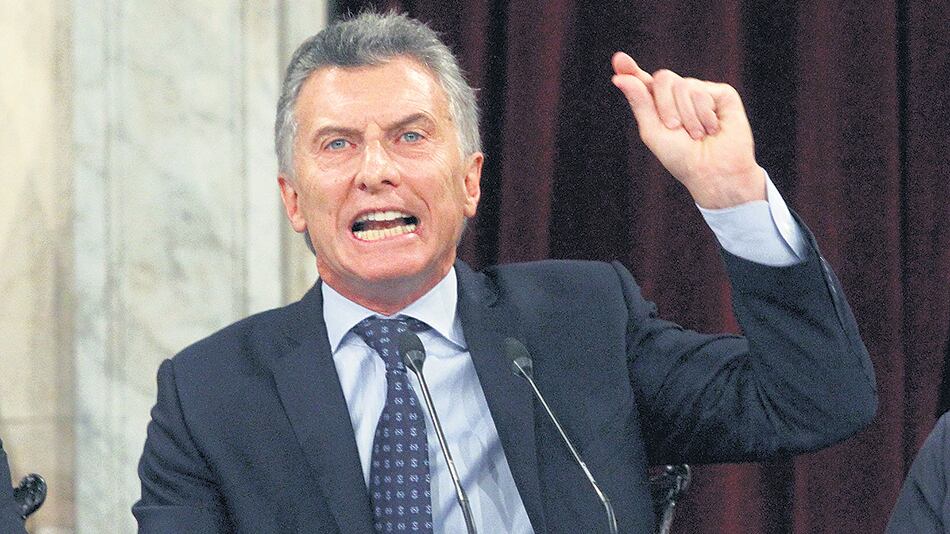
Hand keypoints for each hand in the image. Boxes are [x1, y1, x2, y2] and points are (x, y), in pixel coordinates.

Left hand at [611, 52, 764, 207]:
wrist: (714, 171)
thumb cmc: (682, 157)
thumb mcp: (654, 132)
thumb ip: (640, 103)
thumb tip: (619, 77)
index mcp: (659, 106)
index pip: (643, 82)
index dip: (630, 69)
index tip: (619, 59)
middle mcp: (679, 96)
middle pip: (663, 78)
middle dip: (665, 105)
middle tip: (674, 128)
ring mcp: (701, 92)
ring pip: (684, 86)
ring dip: (687, 116)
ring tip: (697, 135)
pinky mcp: (722, 94)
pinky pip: (703, 91)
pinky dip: (704, 115)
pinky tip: (712, 129)